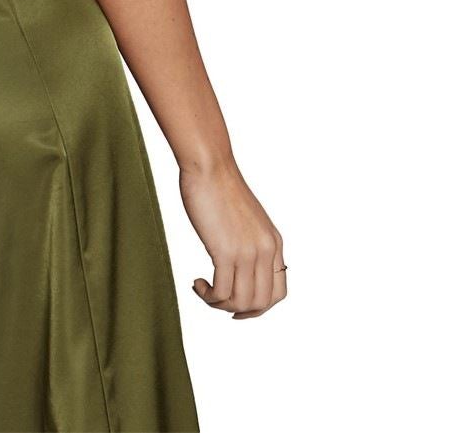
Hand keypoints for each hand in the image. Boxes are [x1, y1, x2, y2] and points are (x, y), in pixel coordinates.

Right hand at [181, 160, 285, 317]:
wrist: (209, 165)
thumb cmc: (219, 186)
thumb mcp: (247, 219)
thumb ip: (250, 242)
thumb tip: (237, 265)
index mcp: (274, 242)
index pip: (278, 293)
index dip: (258, 308)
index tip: (235, 307)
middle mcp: (266, 250)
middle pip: (261, 303)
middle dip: (237, 309)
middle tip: (215, 299)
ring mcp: (247, 252)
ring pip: (241, 302)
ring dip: (219, 304)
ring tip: (203, 290)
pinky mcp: (225, 250)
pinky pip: (222, 291)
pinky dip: (208, 296)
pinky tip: (197, 282)